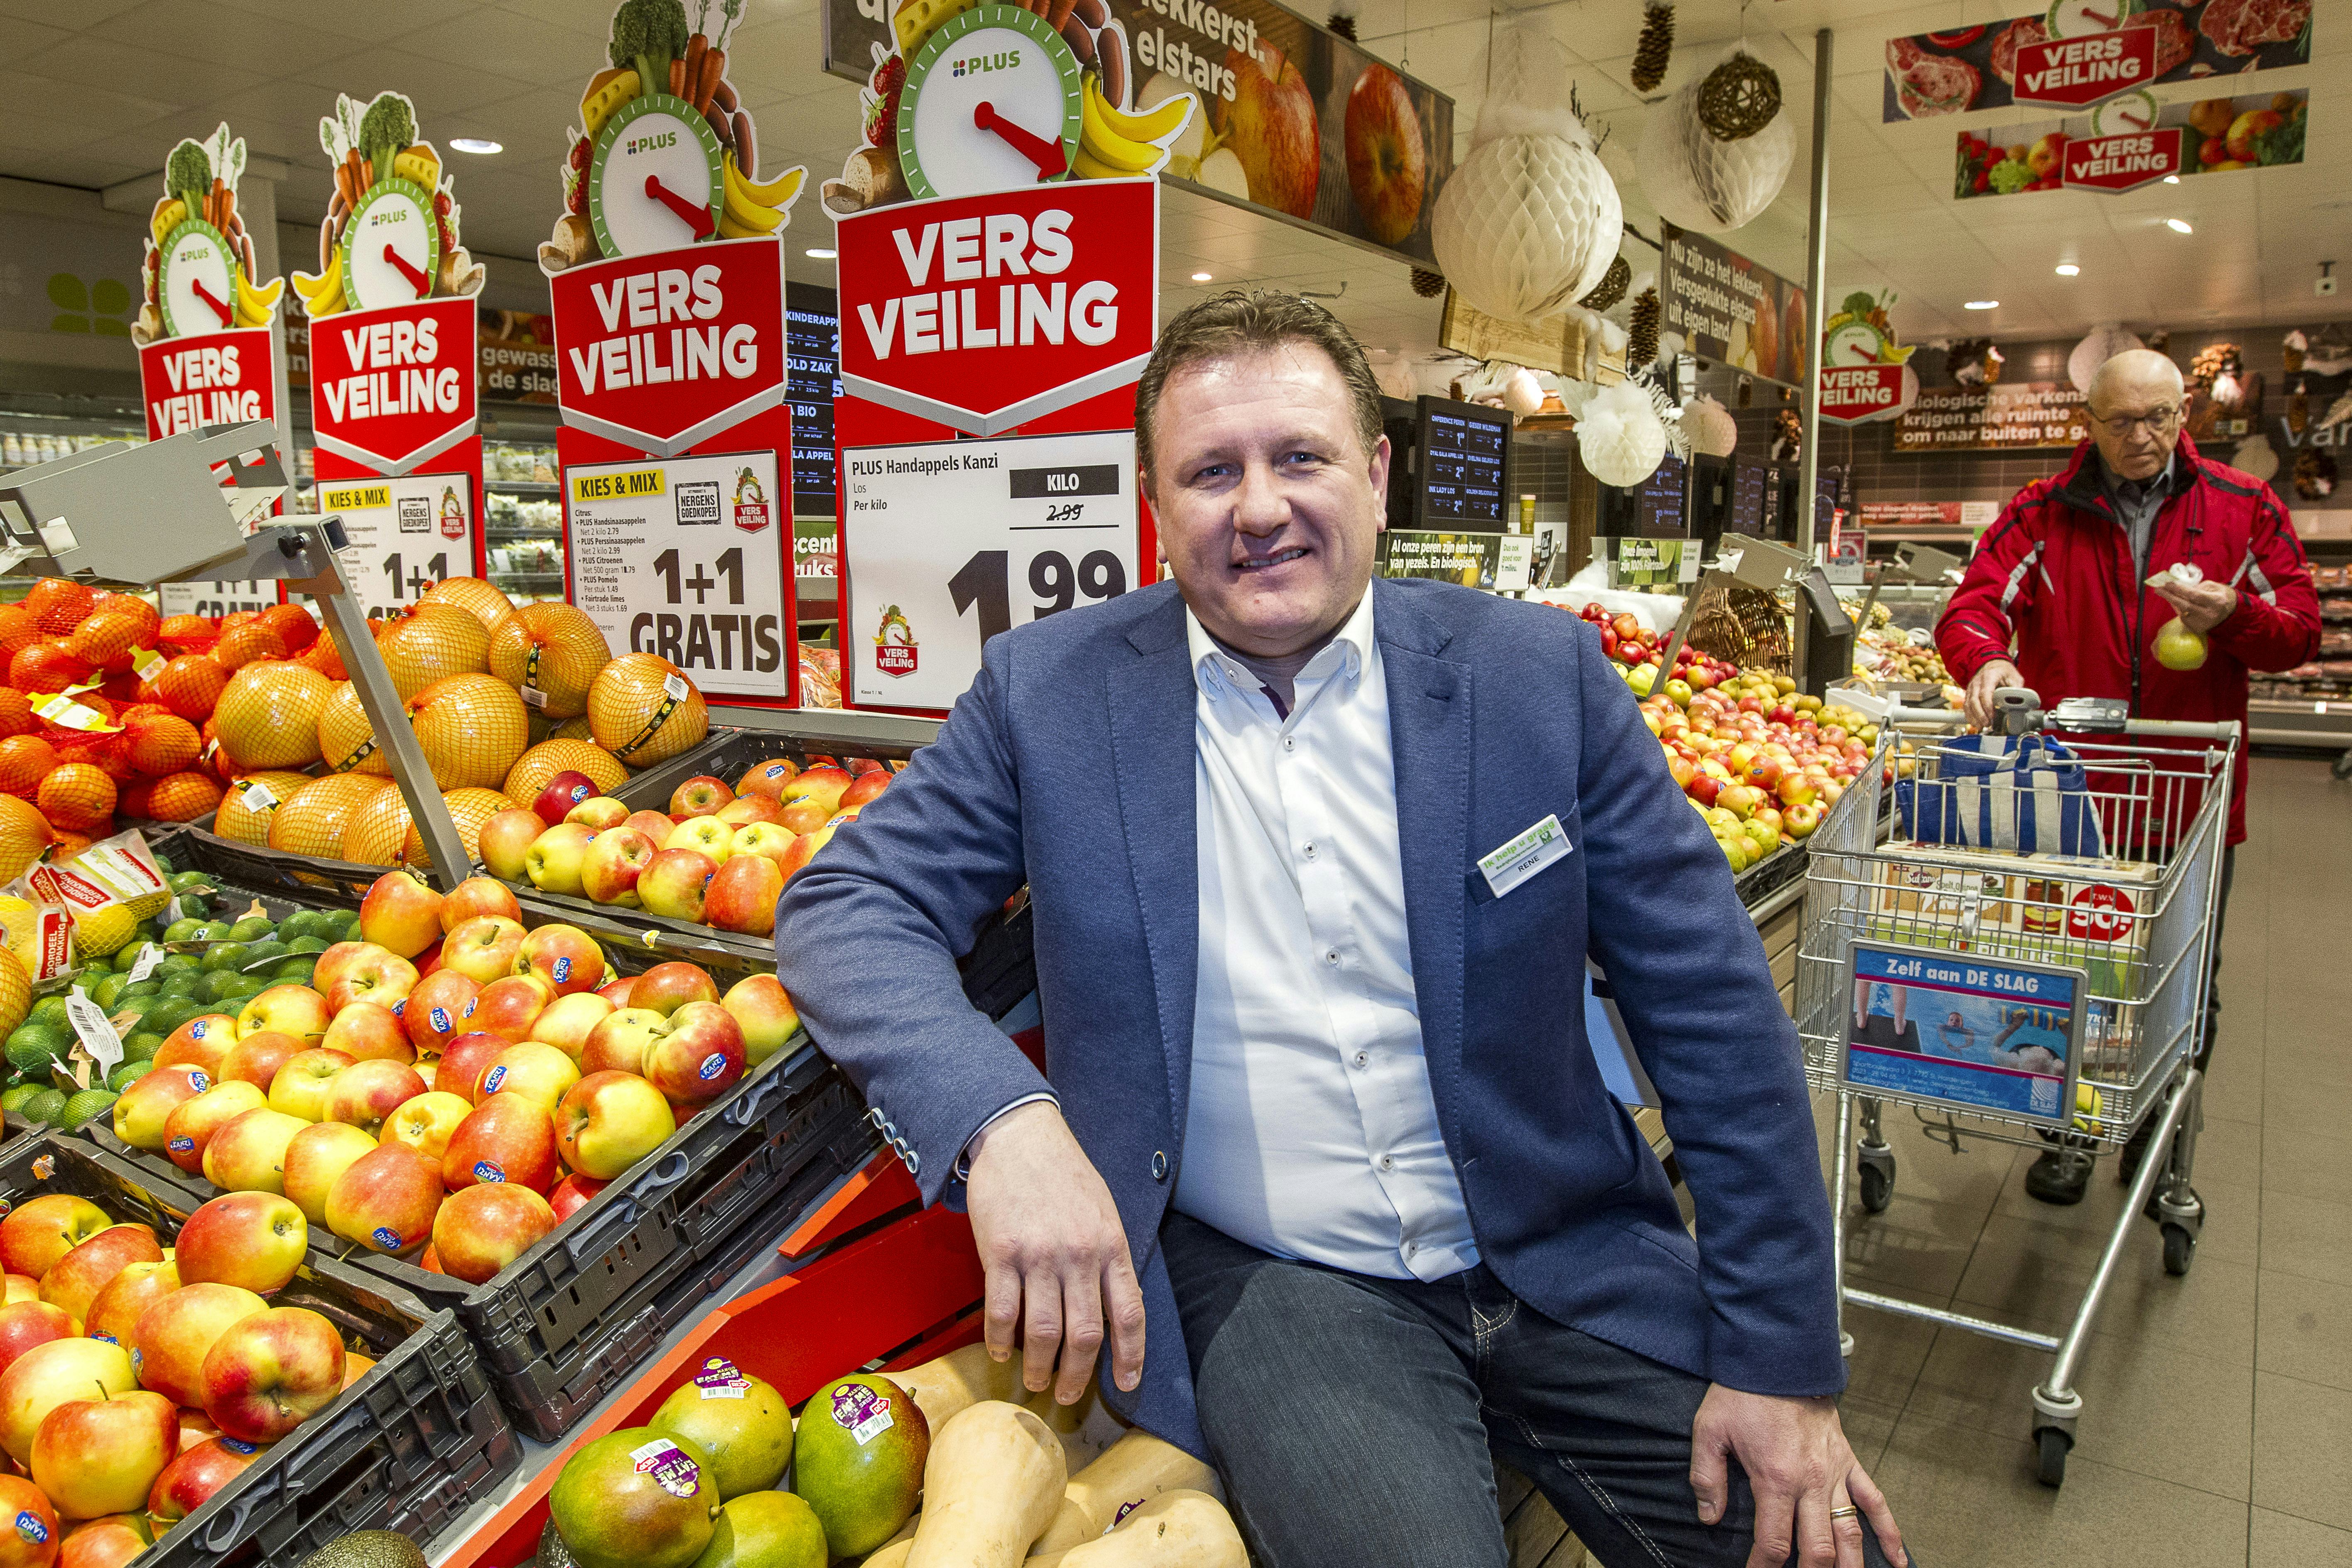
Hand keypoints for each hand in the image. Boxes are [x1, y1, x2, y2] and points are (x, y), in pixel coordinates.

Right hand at [964, 1100, 1146, 1403]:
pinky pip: (1003, 1310)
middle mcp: (1079, 1254)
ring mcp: (1040, 1255)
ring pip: (1044, 1331)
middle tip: (1071, 1395)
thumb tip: (1112, 1311)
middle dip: (1079, 1375)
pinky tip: (1001, 1351)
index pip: (1129, 1314)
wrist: (1021, 1135)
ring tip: (1036, 1381)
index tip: (1127, 1384)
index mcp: (1111, 1245)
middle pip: (1085, 1334)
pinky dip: (1001, 1340)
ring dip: (1041, 1366)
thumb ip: (1109, 1259)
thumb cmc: (1065, 1174)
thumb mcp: (1103, 1212)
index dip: (1131, 1356)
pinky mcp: (1002, 1252)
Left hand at [1691, 1385, 1904, 1567]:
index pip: (1774, 1542)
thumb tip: (1709, 1517)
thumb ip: (1706, 1478)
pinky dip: (1890, 1534)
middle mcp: (1811, 1482)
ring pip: (1850, 1533)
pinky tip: (1899, 1562)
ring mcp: (1835, 1473)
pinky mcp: (1850, 1461)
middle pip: (1818, 1549)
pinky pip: (1876, 1502)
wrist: (1778, 1358)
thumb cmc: (1741, 1394)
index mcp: (1775, 1479)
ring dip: (1849, 1566)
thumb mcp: (1709, 1431)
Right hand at [1963, 658, 2024, 731]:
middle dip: (1980, 714)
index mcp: (1989, 676)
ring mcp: (1971, 688)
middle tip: (1987, 724)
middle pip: (1974, 700)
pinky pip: (1966, 706)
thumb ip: (2017, 690)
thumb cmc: (2004, 672)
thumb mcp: (2015, 677)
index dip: (1987, 706)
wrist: (1993, 665)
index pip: (1985, 693)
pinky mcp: (1969, 694)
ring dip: (1974, 717)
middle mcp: (1977, 682)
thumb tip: (2020, 703)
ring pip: (1968, 704)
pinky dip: (1970, 716)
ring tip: (1981, 726)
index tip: (1992, 716)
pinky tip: (1975, 723)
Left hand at [2151, 574, 2237, 634]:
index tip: (2168, 583)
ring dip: (2172, 602)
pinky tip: (2177, 603)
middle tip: (2158, 588)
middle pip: (2185, 605)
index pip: (2194, 595)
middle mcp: (2209, 614)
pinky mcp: (2198, 629)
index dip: (2179, 589)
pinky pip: (2184, 618)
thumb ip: (2196, 586)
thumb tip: (2178, 587)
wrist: (2230, 611)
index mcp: (2216, 601)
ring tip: (2165, 593)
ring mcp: (2203, 624)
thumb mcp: (2212, 586)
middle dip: (2170, 596)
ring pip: (2182, 612)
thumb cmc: (2220, 595)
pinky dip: (2179, 609)